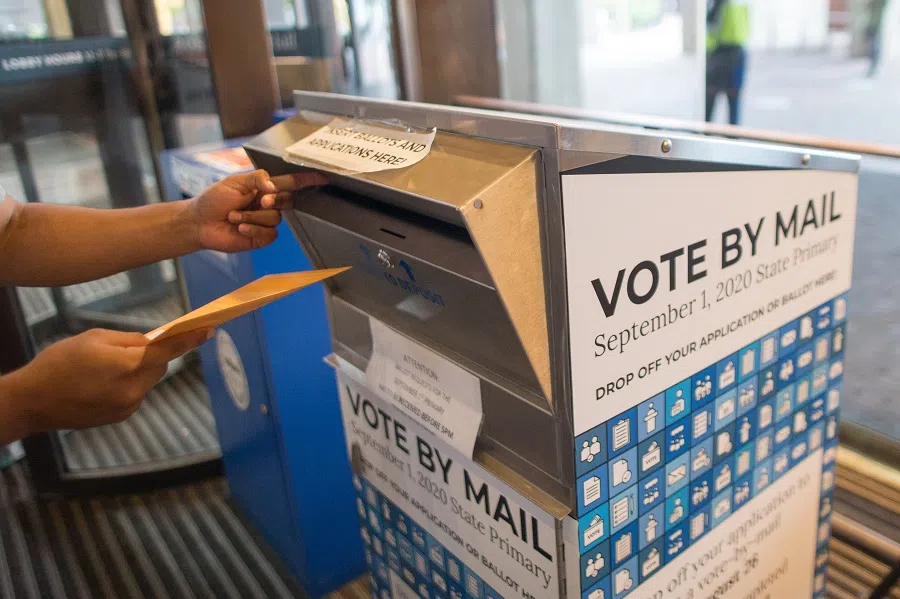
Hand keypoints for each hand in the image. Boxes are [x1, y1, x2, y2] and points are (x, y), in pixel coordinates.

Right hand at [2, 328, 211, 437]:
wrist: (34, 402)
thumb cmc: (61, 362)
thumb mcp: (95, 339)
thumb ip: (130, 340)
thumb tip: (155, 340)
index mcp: (128, 365)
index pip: (169, 349)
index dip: (191, 339)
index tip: (208, 330)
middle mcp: (134, 389)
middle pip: (160, 364)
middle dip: (153, 353)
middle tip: (127, 348)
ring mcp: (129, 405)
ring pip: (149, 379)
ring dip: (139, 369)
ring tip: (105, 368)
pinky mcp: (122, 416)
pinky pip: (137, 393)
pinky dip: (129, 384)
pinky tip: (102, 383)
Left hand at [186, 169, 327, 252]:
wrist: (200, 223)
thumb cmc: (214, 199)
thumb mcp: (234, 182)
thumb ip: (256, 178)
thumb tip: (274, 186)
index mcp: (264, 187)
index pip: (290, 183)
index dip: (306, 180)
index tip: (322, 177)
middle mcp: (268, 204)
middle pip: (287, 200)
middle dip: (272, 200)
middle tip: (258, 200)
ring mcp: (265, 222)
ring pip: (275, 218)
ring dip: (252, 217)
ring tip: (234, 217)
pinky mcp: (261, 238)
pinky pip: (270, 234)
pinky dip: (254, 230)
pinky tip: (240, 228)